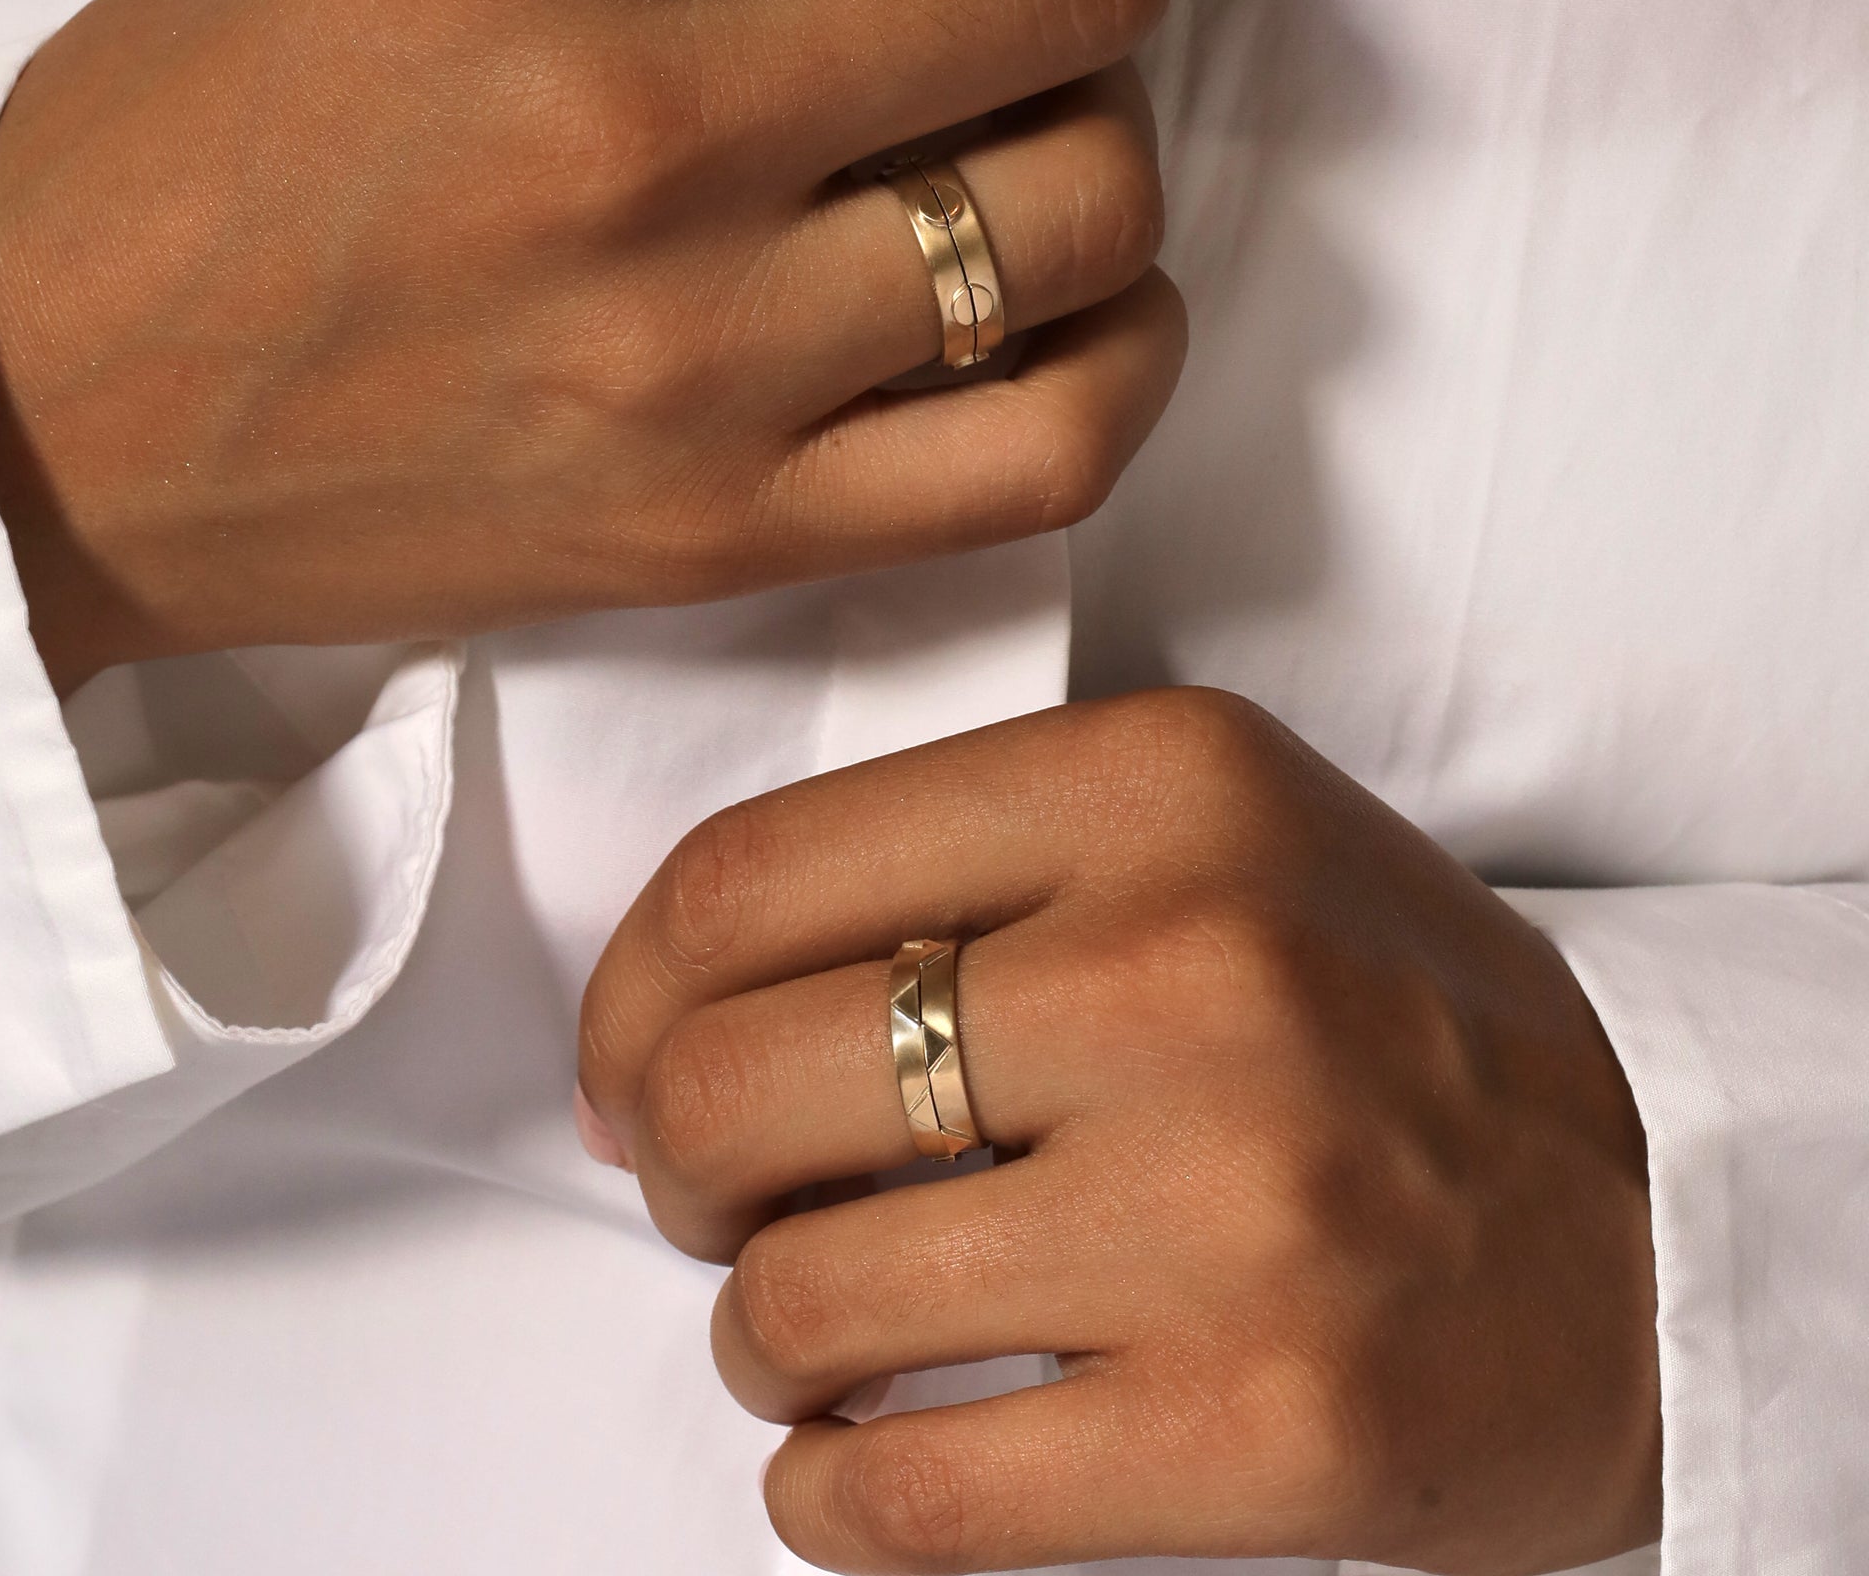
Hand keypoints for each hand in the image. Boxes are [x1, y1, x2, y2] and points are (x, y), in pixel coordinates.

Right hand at [0, 0, 1183, 692]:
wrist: (66, 426)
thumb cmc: (208, 145)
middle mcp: (628, 140)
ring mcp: (691, 362)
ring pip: (1086, 210)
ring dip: (1107, 132)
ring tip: (1020, 119)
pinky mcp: (725, 528)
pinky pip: (1047, 452)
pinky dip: (1120, 355)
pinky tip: (1062, 293)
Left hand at [579, 689, 1660, 1574]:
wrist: (1646, 1216)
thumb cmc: (1374, 1018)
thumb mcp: (1199, 836)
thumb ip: (947, 874)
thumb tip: (655, 1029)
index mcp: (1162, 783)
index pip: (750, 875)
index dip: (627, 991)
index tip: (627, 1065)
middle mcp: (1197, 965)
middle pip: (734, 1079)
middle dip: (670, 1166)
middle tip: (717, 1198)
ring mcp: (1238, 1202)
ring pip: (796, 1297)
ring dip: (758, 1335)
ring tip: (819, 1327)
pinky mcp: (1269, 1424)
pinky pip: (905, 1490)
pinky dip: (827, 1490)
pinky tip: (863, 1453)